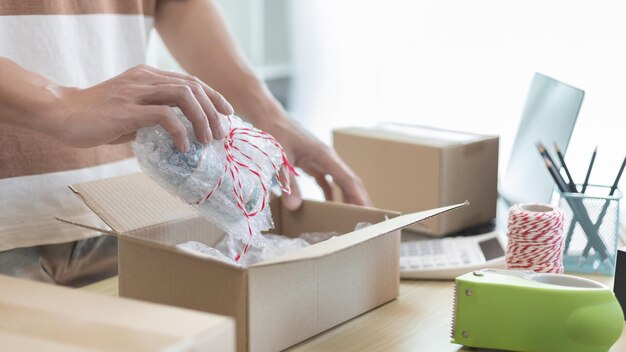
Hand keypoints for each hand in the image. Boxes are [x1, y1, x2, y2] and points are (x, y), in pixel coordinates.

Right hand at [48, 65, 233, 151]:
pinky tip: (183, 147)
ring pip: (183, 96)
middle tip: (220, 134)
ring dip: (201, 119)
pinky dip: (180, 131)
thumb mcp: (130, 111)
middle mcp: (144, 79)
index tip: (226, 114)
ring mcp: (136, 92)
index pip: (190, 81)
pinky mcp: (127, 110)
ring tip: (206, 140)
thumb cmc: (95, 117)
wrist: (60, 113)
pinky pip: (164, 116)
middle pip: (193, 87)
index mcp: (147, 76)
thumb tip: (178, 135)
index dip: (212, 96)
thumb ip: (153, 116)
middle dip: (213, 110)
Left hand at [265, 118, 371, 210]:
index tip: (367, 210)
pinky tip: (332, 208)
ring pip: (341, 182)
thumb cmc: (276, 134)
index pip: (347, 179)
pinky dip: (332, 195)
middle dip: (360, 199)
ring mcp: (322, 160)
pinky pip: (328, 182)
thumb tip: (294, 207)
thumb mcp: (281, 160)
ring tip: (354, 217)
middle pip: (350, 181)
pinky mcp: (314, 163)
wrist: (270, 118)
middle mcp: (328, 158)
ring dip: (348, 198)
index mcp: (324, 155)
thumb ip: (288, 183)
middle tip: (369, 218)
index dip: (358, 195)